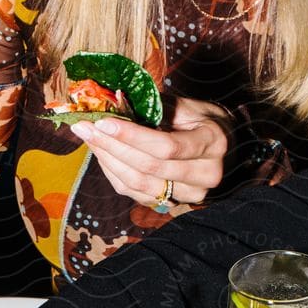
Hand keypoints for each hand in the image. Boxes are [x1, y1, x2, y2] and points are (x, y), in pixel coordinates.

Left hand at [71, 97, 233, 206]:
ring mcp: (189, 194)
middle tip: (85, 128)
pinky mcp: (171, 203)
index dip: (132, 136)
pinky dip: (113, 173)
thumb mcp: (188, 105)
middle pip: (148, 167)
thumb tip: (114, 104)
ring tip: (88, 138)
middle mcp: (205, 175)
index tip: (103, 122)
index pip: (166, 147)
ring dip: (108, 160)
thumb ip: (157, 108)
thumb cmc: (202, 119)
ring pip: (138, 183)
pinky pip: (134, 192)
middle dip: (112, 146)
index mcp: (213, 144)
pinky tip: (101, 153)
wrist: (223, 146)